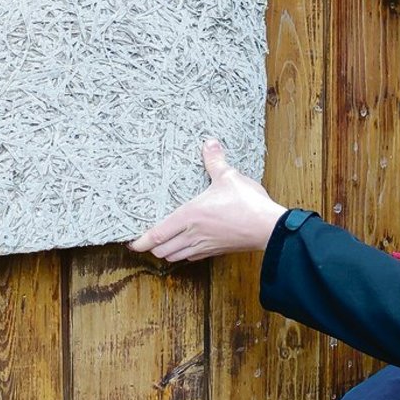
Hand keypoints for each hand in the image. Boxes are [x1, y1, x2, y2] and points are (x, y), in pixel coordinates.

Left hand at [129, 140, 287, 260]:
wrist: (268, 228)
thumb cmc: (247, 204)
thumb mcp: (229, 177)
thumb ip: (215, 161)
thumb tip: (209, 142)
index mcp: (189, 216)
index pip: (157, 234)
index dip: (141, 241)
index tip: (131, 242)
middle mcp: (193, 234)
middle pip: (162, 250)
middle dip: (152, 247)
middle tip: (147, 239)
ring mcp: (205, 245)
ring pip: (176, 256)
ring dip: (167, 251)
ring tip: (163, 243)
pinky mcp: (217, 250)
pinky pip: (192, 257)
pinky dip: (184, 254)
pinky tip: (188, 245)